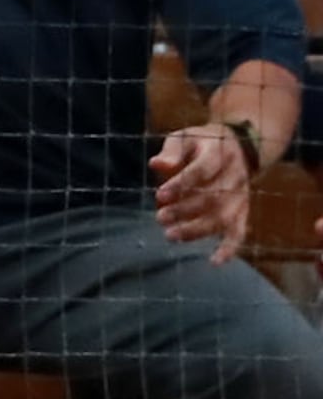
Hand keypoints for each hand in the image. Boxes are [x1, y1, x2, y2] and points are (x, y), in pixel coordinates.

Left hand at [151, 124, 251, 261]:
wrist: (237, 146)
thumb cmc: (202, 142)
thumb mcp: (185, 136)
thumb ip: (172, 150)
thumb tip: (156, 165)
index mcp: (219, 154)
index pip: (201, 171)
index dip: (181, 184)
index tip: (160, 195)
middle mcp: (235, 177)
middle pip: (212, 198)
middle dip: (184, 210)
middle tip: (160, 217)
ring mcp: (241, 196)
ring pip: (224, 218)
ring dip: (197, 229)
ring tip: (171, 235)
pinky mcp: (243, 210)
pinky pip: (240, 231)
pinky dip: (230, 248)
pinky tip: (215, 262)